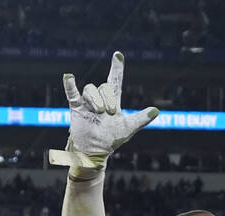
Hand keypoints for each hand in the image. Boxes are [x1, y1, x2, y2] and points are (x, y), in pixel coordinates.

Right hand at [50, 51, 158, 171]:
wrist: (95, 151)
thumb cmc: (112, 140)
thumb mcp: (128, 128)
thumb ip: (141, 118)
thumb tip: (156, 111)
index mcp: (113, 101)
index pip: (115, 80)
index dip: (117, 68)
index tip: (118, 55)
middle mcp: (100, 99)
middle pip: (104, 86)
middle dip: (108, 98)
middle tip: (109, 113)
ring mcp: (87, 103)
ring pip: (91, 89)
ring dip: (95, 100)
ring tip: (98, 113)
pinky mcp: (77, 108)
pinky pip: (72, 93)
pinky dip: (69, 85)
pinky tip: (69, 76)